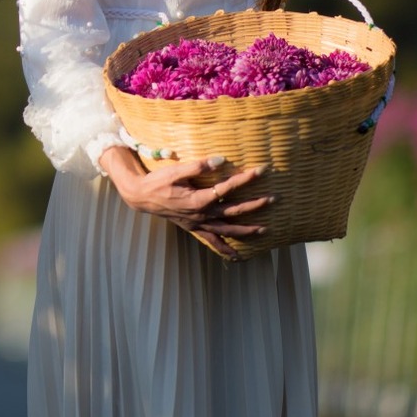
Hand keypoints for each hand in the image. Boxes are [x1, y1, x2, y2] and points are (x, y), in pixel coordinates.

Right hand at [99, 149, 272, 258]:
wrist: (142, 196)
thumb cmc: (158, 181)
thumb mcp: (176, 170)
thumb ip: (198, 165)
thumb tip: (221, 160)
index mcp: (198, 199)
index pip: (227, 188)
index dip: (245, 179)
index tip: (261, 170)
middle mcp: (201, 214)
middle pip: (233, 211)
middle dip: (255, 205)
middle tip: (274, 199)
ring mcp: (198, 223)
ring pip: (227, 230)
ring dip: (246, 230)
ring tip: (265, 230)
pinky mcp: (194, 228)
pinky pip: (212, 241)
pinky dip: (224, 249)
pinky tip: (236, 257)